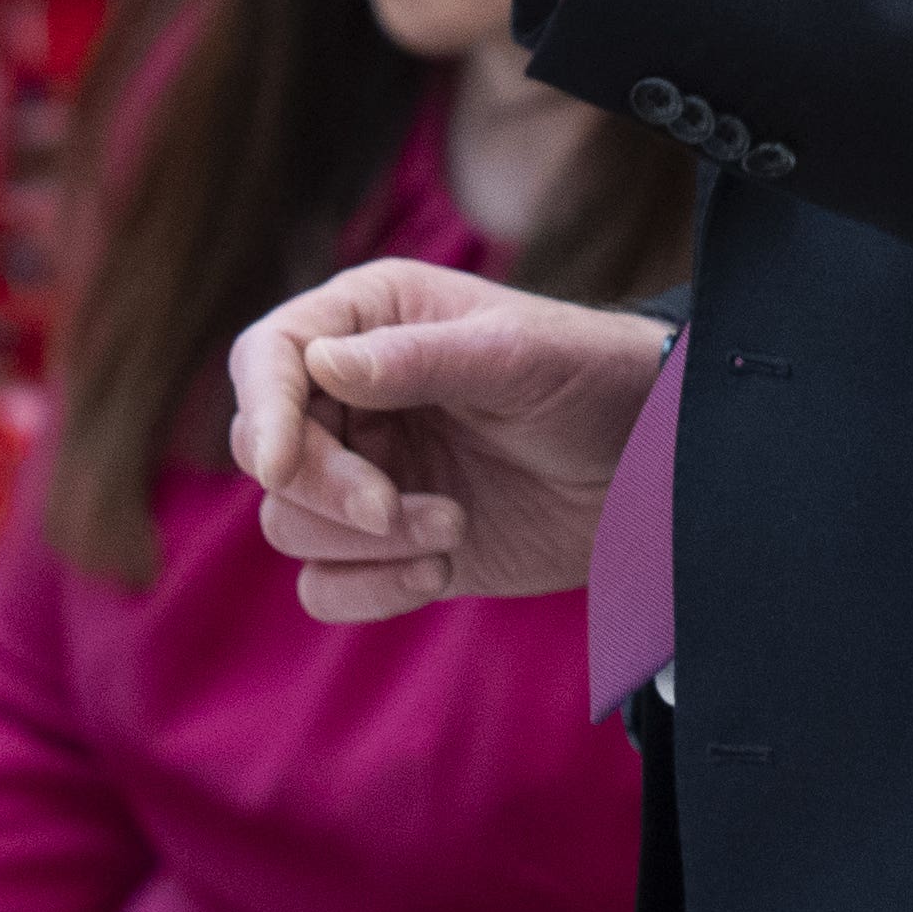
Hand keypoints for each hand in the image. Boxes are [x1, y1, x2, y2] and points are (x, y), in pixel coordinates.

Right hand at [228, 258, 669, 622]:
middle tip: (394, 508)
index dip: (263, 408)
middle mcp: (350, 397)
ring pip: (289, 524)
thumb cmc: (586, 376)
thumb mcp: (513, 356)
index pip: (268, 357)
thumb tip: (320, 362)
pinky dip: (369, 591)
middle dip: (326, 490)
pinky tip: (440, 570)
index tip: (283, 463)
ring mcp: (366, 473)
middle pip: (269, 453)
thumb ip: (416, 360)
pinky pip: (326, 586)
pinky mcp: (387, 547)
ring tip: (451, 527)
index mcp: (368, 321)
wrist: (650, 463)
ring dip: (362, 542)